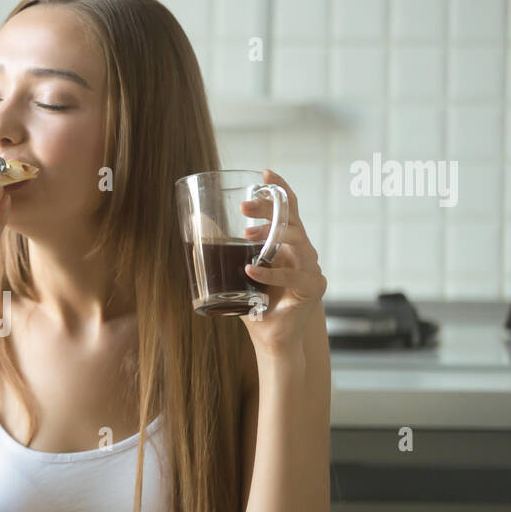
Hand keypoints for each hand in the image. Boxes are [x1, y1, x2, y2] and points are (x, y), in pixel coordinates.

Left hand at [237, 170, 326, 356]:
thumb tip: (198, 223)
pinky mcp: (312, 289)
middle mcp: (304, 253)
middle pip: (292, 219)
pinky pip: (293, 276)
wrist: (271, 339)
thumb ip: (222, 249)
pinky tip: (250, 270)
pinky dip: (270, 273)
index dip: (280, 189)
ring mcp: (311, 269)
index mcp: (289, 245)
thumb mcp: (235, 271)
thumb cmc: (256, 305)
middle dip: (269, 208)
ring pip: (298, 241)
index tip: (265, 172)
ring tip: (244, 236)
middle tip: (244, 205)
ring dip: (271, 234)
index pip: (290, 210)